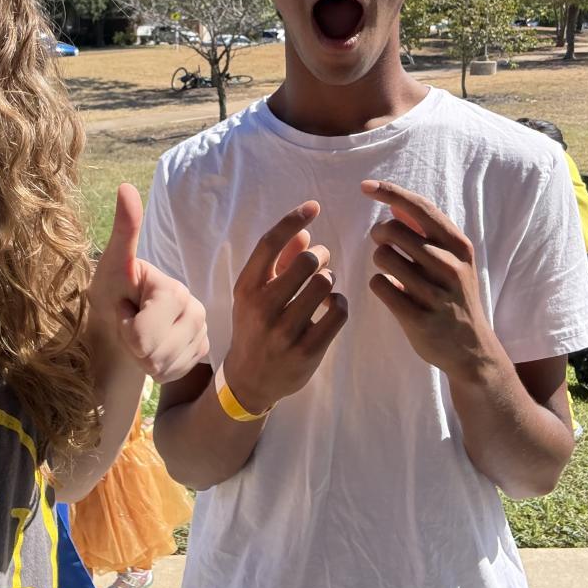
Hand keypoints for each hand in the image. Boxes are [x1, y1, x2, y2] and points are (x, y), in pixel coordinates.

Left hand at [89, 184, 208, 383]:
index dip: (126, 329)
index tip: (124, 308)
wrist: (117, 324)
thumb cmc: (111, 293)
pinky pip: (174, 374)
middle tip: (130, 325)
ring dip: (143, 359)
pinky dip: (156, 368)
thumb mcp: (111, 265)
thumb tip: (125, 187)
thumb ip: (123, 231)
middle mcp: (197, 309)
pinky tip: (153, 349)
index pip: (145, 334)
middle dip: (134, 346)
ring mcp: (202, 331)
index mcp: (175, 289)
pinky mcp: (201, 351)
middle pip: (156, 354)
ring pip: (164, 368)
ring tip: (139, 337)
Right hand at [222, 201, 348, 414]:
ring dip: (331, 279)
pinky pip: (338, 312)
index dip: (293, 220)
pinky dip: (340, 303)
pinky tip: (333, 306)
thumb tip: (304, 231)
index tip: (313, 206)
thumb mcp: (255, 294)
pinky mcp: (307, 350)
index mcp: (247, 288)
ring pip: (325, 284)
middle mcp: (262, 307)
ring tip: (325, 287)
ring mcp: (284, 331)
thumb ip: (278, 262)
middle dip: (320, 256)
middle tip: (321, 263)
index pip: (270, 243)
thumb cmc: (255, 327)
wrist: (250, 380)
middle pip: (306, 260)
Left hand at [362, 180, 503, 381]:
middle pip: (392, 230)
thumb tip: (394, 205)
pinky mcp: (419, 318)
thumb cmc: (455, 297)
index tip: (365, 186)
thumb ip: (426, 233)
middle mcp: (451, 266)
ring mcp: (436, 294)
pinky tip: (390, 291)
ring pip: (383, 256)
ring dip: (379, 260)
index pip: (419, 207)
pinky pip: (380, 285)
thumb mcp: (452, 261)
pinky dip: (379, 284)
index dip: (389, 192)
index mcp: (459, 246)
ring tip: (391, 269)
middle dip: (379, 234)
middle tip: (383, 245)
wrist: (472, 350)